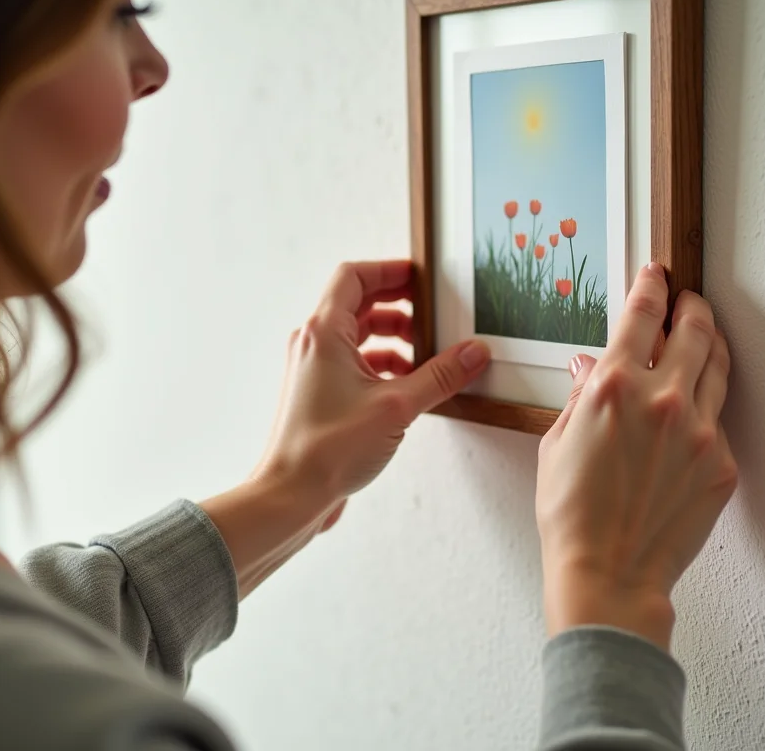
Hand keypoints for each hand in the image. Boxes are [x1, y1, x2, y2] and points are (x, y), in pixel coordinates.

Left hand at [252, 259, 491, 514]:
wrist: (291, 494)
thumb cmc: (327, 449)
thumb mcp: (397, 407)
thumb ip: (440, 376)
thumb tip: (473, 353)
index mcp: (324, 332)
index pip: (354, 276)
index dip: (389, 271)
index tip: (421, 279)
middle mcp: (314, 345)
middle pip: (358, 305)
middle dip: (398, 307)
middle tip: (433, 316)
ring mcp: (314, 371)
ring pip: (358, 337)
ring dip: (393, 340)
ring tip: (427, 355)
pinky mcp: (320, 396)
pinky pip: (354, 366)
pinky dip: (382, 366)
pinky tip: (409, 386)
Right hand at [535, 262, 737, 650]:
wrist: (610, 571)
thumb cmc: (571, 514)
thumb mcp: (557, 443)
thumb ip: (580, 396)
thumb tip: (588, 368)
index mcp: (615, 387)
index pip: (643, 314)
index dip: (652, 287)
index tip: (656, 275)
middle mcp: (664, 400)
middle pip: (696, 329)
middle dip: (693, 306)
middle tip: (689, 301)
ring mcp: (701, 432)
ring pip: (718, 368)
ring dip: (711, 346)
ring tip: (703, 340)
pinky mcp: (723, 464)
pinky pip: (719, 421)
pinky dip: (705, 408)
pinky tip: (691, 414)